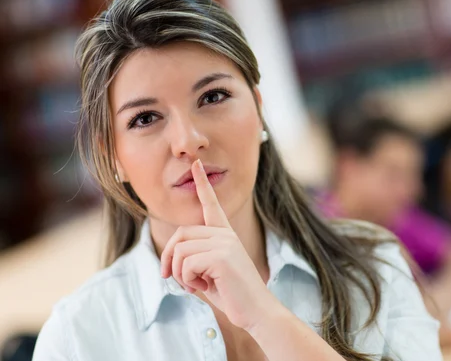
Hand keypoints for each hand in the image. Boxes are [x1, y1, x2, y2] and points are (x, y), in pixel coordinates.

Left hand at [160, 159, 279, 330]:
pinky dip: (187, 280)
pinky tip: (202, 288)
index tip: (196, 164)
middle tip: (168, 277)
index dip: (202, 183)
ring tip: (194, 286)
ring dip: (179, 274)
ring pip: (180, 251)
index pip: (211, 204)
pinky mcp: (221, 257)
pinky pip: (186, 264)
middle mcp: (225, 234)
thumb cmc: (233, 295)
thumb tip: (171, 260)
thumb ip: (195, 259)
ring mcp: (224, 243)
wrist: (257, 311)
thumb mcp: (210, 273)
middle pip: (180, 234)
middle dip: (168, 257)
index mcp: (225, 234)